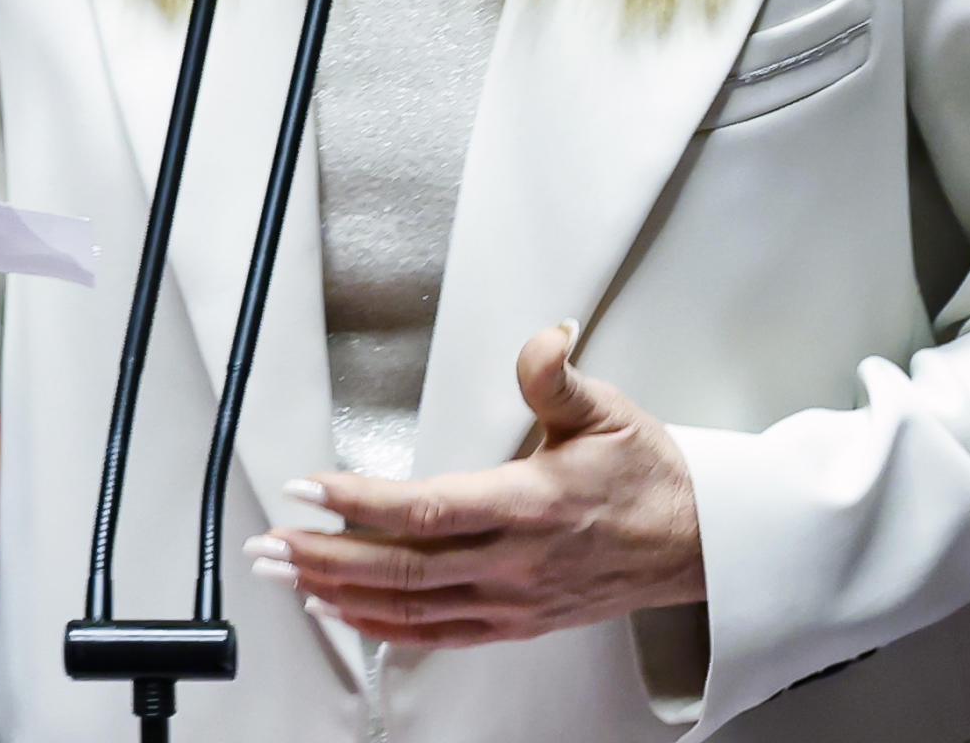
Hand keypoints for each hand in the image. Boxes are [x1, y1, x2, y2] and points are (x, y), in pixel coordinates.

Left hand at [247, 323, 702, 647]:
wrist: (701, 543)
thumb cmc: (649, 477)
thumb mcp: (607, 410)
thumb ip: (557, 374)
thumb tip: (544, 335)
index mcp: (530, 506)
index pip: (425, 510)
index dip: (359, 503)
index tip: (307, 487)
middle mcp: (515, 562)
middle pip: (401, 568)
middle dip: (324, 557)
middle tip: (268, 544)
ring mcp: (513, 601)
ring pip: (410, 607)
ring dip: (339, 593)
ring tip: (285, 575)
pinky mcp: (516, 623)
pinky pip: (437, 634)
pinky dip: (381, 626)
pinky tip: (342, 611)